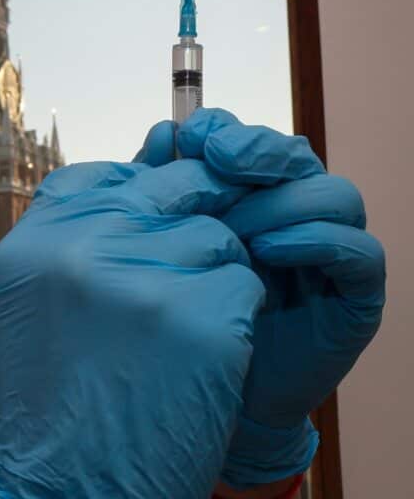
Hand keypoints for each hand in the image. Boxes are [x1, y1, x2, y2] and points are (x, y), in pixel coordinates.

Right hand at [0, 158, 263, 498]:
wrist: (61, 483)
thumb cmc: (52, 397)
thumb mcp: (38, 300)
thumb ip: (85, 228)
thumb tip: (163, 148)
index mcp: (37, 239)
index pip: (113, 173)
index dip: (145, 201)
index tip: (144, 241)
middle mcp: (83, 247)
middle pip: (174, 191)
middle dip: (191, 227)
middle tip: (179, 283)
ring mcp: (144, 280)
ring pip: (218, 239)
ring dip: (212, 281)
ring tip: (175, 336)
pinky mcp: (199, 320)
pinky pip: (244, 284)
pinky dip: (235, 320)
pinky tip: (197, 357)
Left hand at [141, 110, 385, 488]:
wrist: (204, 391)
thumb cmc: (181, 312)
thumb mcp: (163, 245)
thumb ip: (161, 193)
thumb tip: (162, 133)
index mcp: (248, 193)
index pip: (248, 139)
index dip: (222, 129)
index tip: (186, 137)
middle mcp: (294, 213)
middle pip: (295, 156)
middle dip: (256, 149)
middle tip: (217, 157)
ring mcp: (330, 250)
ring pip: (332, 195)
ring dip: (280, 202)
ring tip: (235, 227)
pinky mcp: (356, 293)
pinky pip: (358, 250)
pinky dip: (315, 240)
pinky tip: (267, 251)